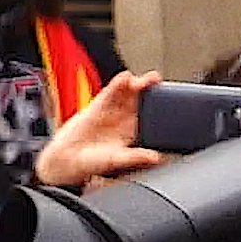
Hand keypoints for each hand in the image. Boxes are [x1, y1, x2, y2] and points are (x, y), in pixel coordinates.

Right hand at [38, 71, 165, 189]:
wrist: (67, 159)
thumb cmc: (92, 163)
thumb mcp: (118, 160)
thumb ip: (135, 157)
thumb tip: (156, 158)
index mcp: (134, 132)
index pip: (152, 116)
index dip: (162, 107)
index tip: (173, 101)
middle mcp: (125, 119)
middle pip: (142, 100)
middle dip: (151, 90)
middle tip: (159, 83)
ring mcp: (112, 111)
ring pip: (127, 93)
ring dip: (137, 84)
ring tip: (148, 79)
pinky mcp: (98, 106)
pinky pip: (110, 92)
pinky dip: (117, 84)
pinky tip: (125, 78)